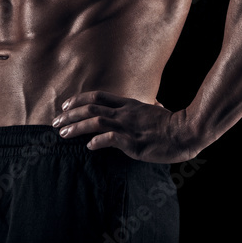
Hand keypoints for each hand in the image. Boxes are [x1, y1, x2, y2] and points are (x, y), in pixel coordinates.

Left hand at [51, 90, 198, 162]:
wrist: (186, 132)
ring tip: (63, 134)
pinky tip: (88, 146)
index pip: (97, 96)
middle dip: (69, 115)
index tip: (64, 106)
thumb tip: (155, 105)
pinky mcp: (133, 142)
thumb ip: (148, 108)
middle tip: (55, 123)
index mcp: (127, 104)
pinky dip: (97, 141)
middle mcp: (124, 112)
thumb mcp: (154, 111)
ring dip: (76, 127)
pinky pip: (110, 139)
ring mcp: (128, 126)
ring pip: (95, 121)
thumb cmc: (172, 124)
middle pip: (90, 107)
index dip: (78, 100)